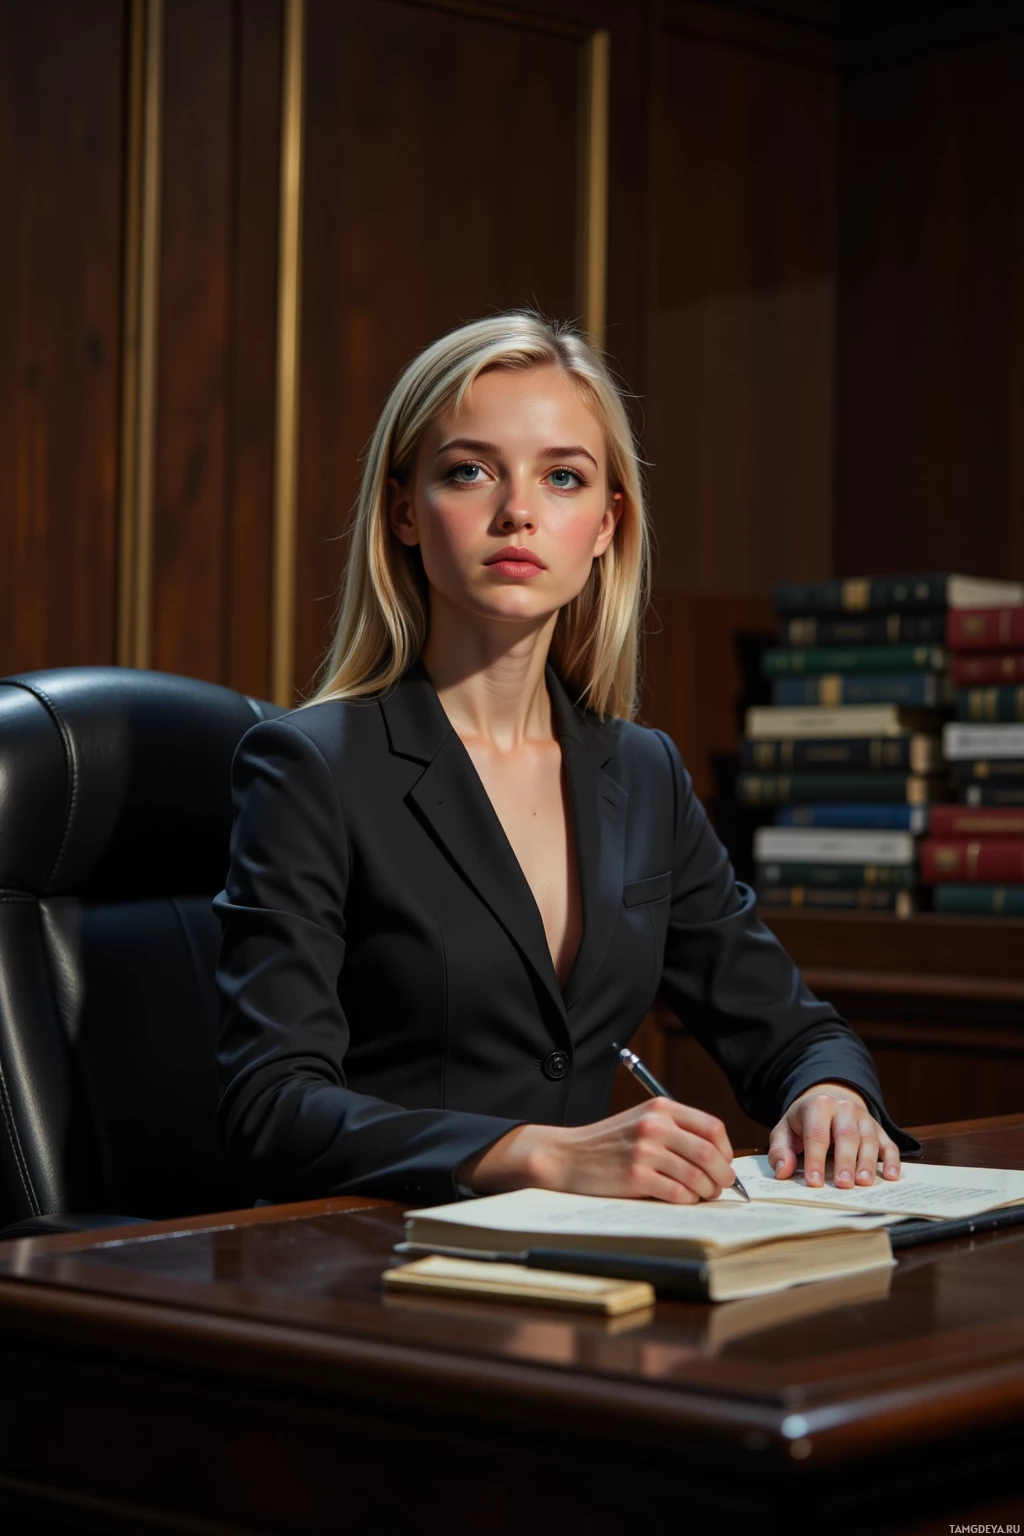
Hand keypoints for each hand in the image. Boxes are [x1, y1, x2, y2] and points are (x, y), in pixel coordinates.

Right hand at [459, 1099, 736, 1203]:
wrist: (568, 1156)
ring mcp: (645, 1151)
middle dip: (722, 1174)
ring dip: (706, 1191)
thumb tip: (717, 1158)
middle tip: (721, 1185)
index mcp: (660, 1108)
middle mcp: (655, 1125)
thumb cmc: (609, 1143)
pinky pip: (677, 1193)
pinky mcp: (636, 1177)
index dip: (725, 1149)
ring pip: (697, 1176)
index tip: (724, 1163)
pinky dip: (686, 1200)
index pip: (712, 1127)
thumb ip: (675, 1131)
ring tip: (702, 1194)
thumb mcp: (641, 1121)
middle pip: (709, 1153)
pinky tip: (681, 1199)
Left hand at [769, 1082, 901, 1189]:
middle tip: (842, 1185)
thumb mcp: (785, 1131)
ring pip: (869, 1139)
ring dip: (867, 1162)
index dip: (815, 1160)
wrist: (827, 1103)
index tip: (814, 1183)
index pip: (817, 1135)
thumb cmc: (804, 1122)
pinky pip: (888, 1144)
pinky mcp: (878, 1129)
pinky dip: (891, 1160)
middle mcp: (844, 1108)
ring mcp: (864, 1118)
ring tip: (863, 1183)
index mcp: (818, 1106)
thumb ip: (780, 1150)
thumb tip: (783, 1171)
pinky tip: (890, 1176)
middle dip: (845, 1161)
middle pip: (846, 1135)